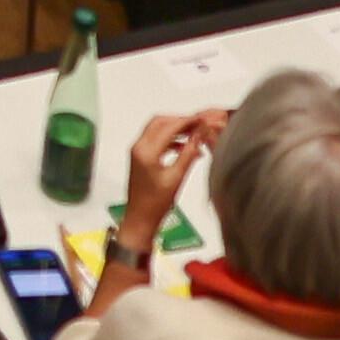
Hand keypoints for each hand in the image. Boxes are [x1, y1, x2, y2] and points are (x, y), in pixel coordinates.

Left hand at [118, 107, 227, 222]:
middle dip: (179, 120)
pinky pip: (155, 140)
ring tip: (195, 133)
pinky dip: (170, 138)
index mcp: (146, 151)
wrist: (140, 219)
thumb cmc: (156, 204)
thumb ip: (188, 155)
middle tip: (198, 124)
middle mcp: (139, 147)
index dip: (187, 121)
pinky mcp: (140, 157)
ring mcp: (138, 151)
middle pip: (160, 122)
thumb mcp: (176, 178)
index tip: (201, 120)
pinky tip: (184, 146)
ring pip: (157, 129)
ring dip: (175, 128)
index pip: (168, 127)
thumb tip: (198, 137)